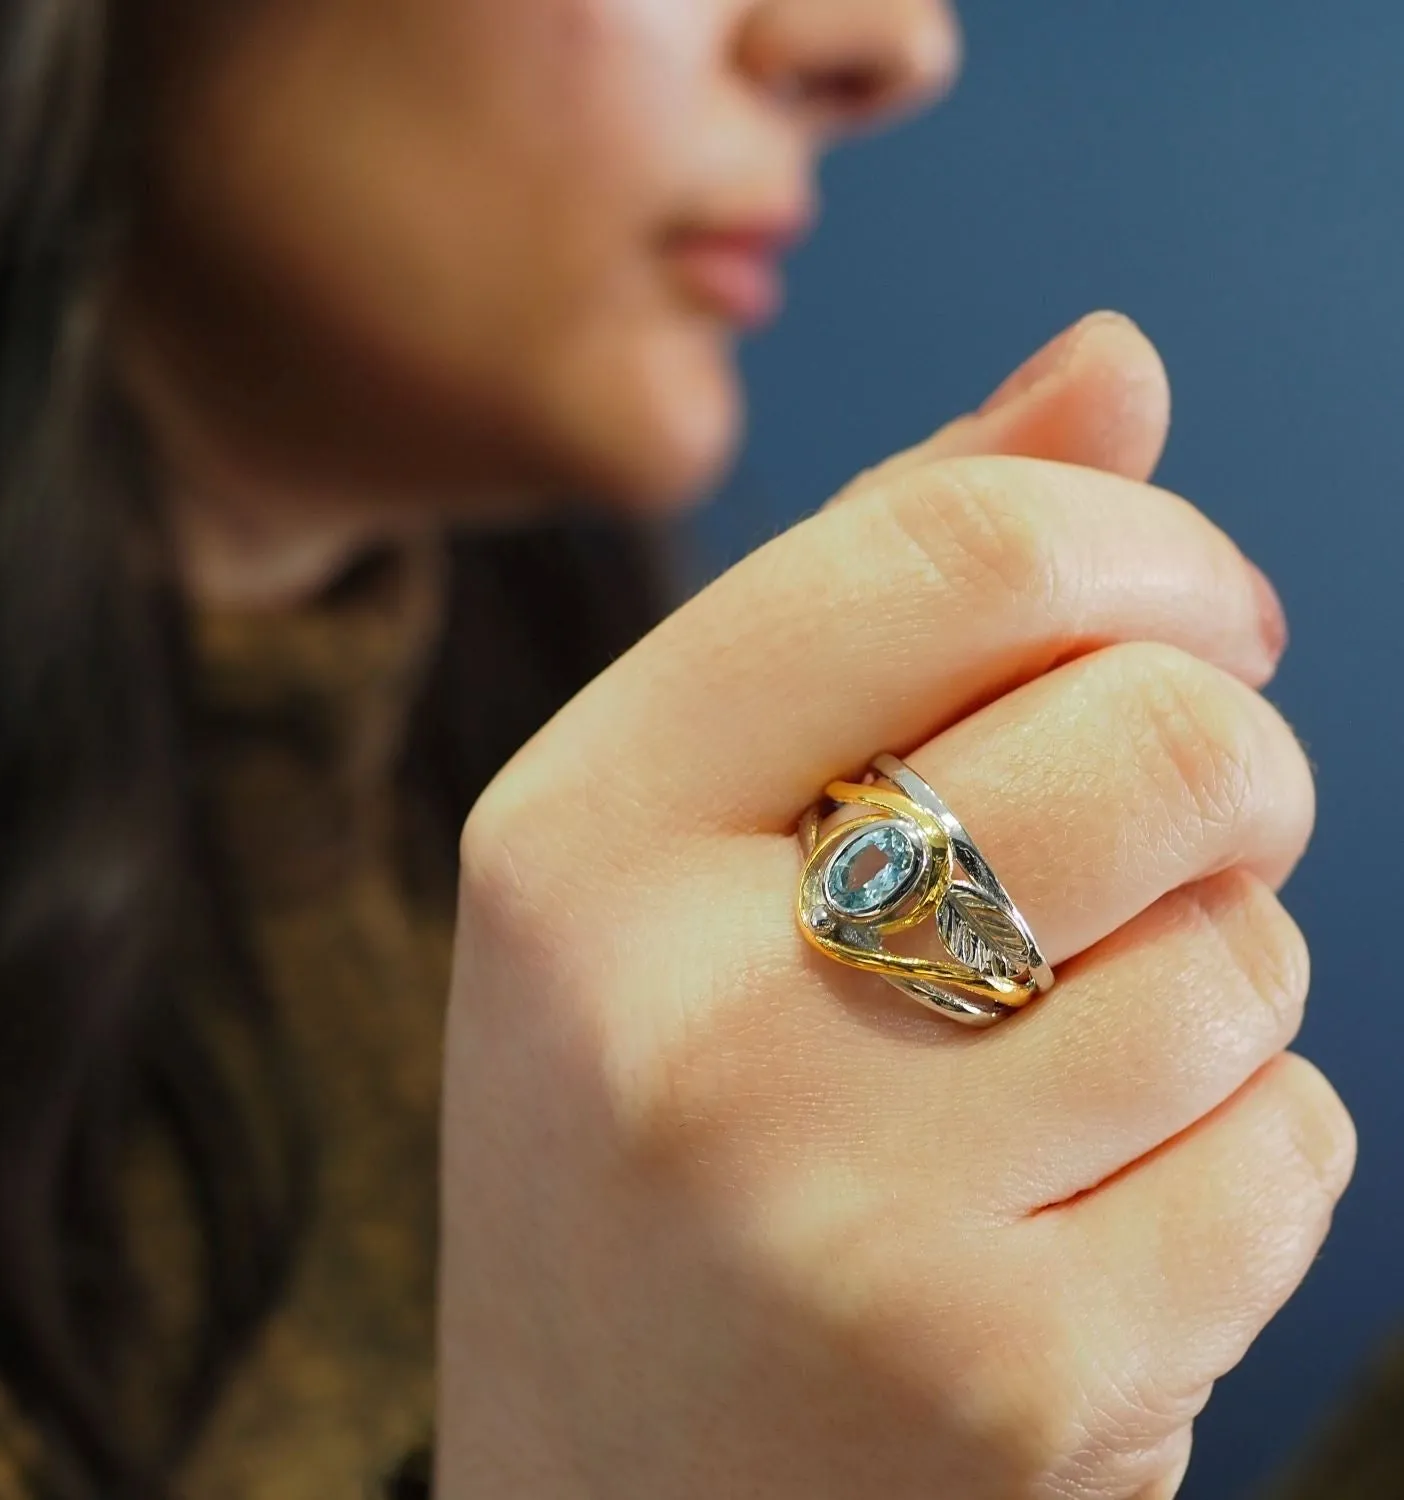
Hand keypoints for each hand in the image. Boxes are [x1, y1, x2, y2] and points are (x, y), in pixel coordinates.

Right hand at [435, 315, 1352, 1499]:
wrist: (619, 1486)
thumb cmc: (657, 1118)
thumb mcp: (688, 838)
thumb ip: (888, 584)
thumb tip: (1112, 359)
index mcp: (569, 839)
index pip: (943, 555)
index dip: (1139, 541)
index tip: (1198, 608)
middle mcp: (675, 1020)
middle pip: (1154, 738)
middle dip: (1225, 761)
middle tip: (1167, 833)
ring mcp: (835, 1219)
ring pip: (1245, 957)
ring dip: (1221, 974)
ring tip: (1063, 1060)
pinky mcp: (1003, 1386)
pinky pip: (1282, 1154)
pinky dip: (1240, 1155)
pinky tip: (1085, 1217)